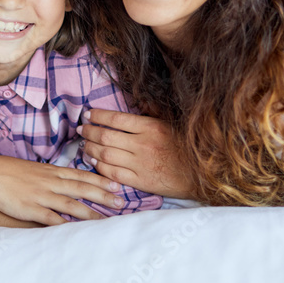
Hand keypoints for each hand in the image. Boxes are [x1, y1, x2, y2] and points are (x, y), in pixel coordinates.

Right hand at [0, 155, 122, 225]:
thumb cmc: (7, 171)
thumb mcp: (31, 169)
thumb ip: (47, 176)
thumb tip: (60, 181)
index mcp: (50, 171)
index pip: (81, 175)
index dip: (100, 179)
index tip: (116, 183)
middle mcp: (50, 182)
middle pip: (82, 188)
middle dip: (103, 195)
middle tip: (121, 201)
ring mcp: (41, 195)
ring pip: (72, 204)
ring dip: (91, 212)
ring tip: (107, 219)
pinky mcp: (31, 208)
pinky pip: (52, 218)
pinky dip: (66, 224)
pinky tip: (77, 230)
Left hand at [78, 109, 193, 198]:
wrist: (202, 176)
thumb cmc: (186, 146)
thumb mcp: (171, 124)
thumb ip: (153, 112)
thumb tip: (137, 100)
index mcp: (151, 127)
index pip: (116, 119)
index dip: (98, 115)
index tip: (88, 114)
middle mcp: (143, 144)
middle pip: (106, 136)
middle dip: (89, 131)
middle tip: (81, 129)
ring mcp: (141, 164)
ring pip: (105, 154)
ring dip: (90, 148)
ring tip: (83, 144)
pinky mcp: (141, 181)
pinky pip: (113, 173)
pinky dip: (100, 166)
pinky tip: (93, 161)